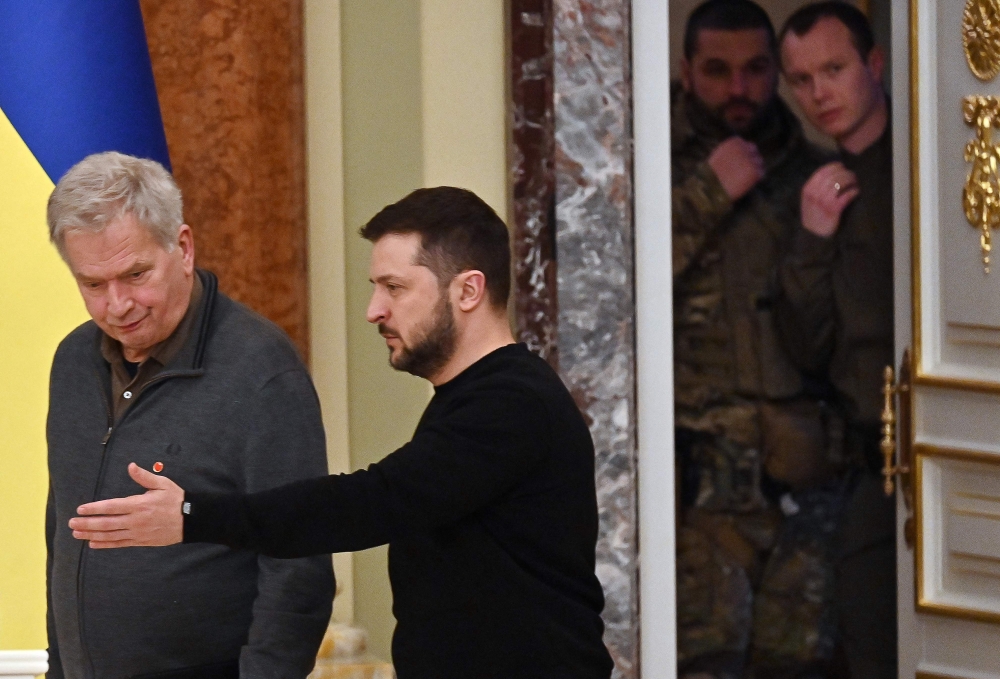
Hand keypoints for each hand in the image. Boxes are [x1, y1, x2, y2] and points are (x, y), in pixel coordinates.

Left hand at [69, 463, 184, 547]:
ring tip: (77, 534)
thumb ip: (144, 477)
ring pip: (110, 535)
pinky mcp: (141, 541)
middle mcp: (135, 520)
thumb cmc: (176, 499)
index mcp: (139, 504)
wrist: (191, 520)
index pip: (111, 507)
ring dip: (91, 535)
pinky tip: (93, 544)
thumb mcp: (163, 484)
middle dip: (86, 524)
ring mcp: (137, 532)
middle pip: (106, 524)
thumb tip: (130, 466)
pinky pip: (119, 544)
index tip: (80, 509)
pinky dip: (105, 544)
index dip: (94, 509)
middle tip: (71, 523)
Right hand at [707, 137, 765, 200]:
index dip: (745, 154)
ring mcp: (749, 159)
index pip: (746, 145)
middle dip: (752, 160)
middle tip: (746, 171)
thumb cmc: (710, 176)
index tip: (740, 164)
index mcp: (733, 143)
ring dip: (754, 170)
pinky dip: (756, 179)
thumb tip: (741, 156)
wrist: (710, 188)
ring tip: (743, 180)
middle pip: (754, 151)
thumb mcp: (718, 158)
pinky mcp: (754, 171)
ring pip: (759, 162)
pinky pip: (761, 174)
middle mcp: (743, 148)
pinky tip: (746, 184)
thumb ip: (731, 153)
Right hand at [800, 162, 859, 237]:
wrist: (812, 235)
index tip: (842, 166)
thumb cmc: (813, 216)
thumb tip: (832, 173)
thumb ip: (815, 187)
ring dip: (851, 180)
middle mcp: (815, 193)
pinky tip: (856, 192)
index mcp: (807, 189)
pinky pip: (847, 195)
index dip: (834, 166)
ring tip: (855, 182)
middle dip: (845, 173)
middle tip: (852, 175)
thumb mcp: (808, 200)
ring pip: (840, 183)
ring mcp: (824, 201)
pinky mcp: (834, 209)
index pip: (822, 171)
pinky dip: (853, 191)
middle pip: (833, 175)